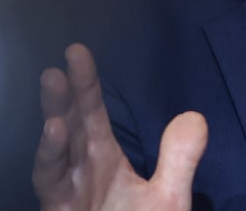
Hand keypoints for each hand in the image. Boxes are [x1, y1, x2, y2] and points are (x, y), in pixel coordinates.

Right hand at [34, 43, 207, 210]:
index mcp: (102, 160)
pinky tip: (56, 134)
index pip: (92, 115)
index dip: (85, 84)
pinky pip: (51, 186)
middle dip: (62, 98)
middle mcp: (79, 174)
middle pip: (69, 128)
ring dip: (52, 125)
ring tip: (52, 89)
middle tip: (57, 65)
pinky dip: (51, 159)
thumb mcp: (168, 198)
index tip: (76, 50)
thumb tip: (195, 116)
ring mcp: (66, 197)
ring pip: (54, 156)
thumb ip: (179, 159)